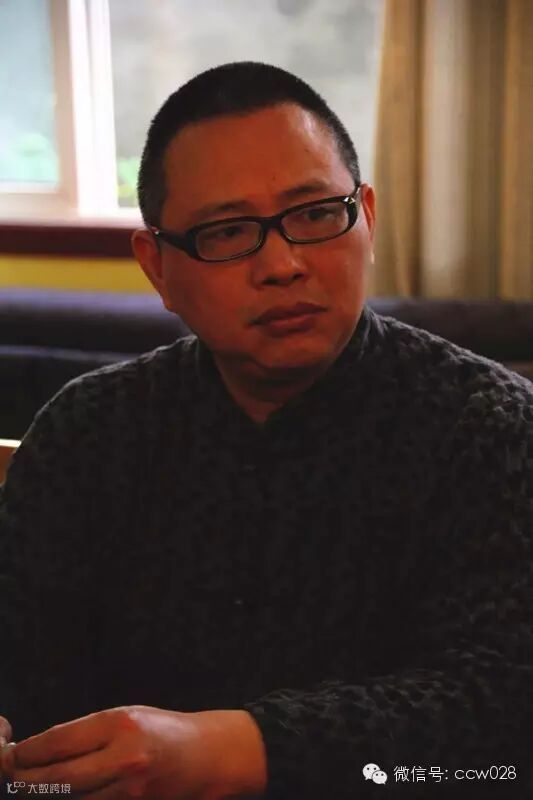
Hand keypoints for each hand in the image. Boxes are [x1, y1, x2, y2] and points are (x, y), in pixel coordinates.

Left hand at [0, 705, 266, 798]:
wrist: (206, 757)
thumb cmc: (163, 731)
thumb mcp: (126, 716)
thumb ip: (88, 732)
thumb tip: (43, 749)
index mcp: (120, 725)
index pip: (60, 741)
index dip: (29, 752)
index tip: (15, 754)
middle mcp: (124, 758)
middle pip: (60, 777)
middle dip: (29, 779)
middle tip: (14, 776)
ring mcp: (130, 790)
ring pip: (72, 799)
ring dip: (49, 794)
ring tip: (33, 787)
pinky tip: (67, 795)